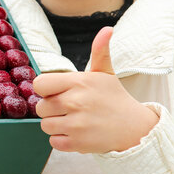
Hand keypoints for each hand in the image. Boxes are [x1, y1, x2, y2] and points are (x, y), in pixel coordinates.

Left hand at [34, 27, 158, 153]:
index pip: (39, 84)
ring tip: (74, 120)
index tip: (58, 92)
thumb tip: (107, 29)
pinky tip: (77, 133)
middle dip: (51, 108)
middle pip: (40, 107)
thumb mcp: (106, 72)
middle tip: (69, 108)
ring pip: (45, 125)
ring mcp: (76, 124)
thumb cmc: (114, 97)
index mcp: (78, 82)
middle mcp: (75, 102)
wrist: (134, 127)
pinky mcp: (77, 143)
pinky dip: (62, 139)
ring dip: (56, 124)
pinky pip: (53, 142)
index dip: (46, 89)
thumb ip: (100, 50)